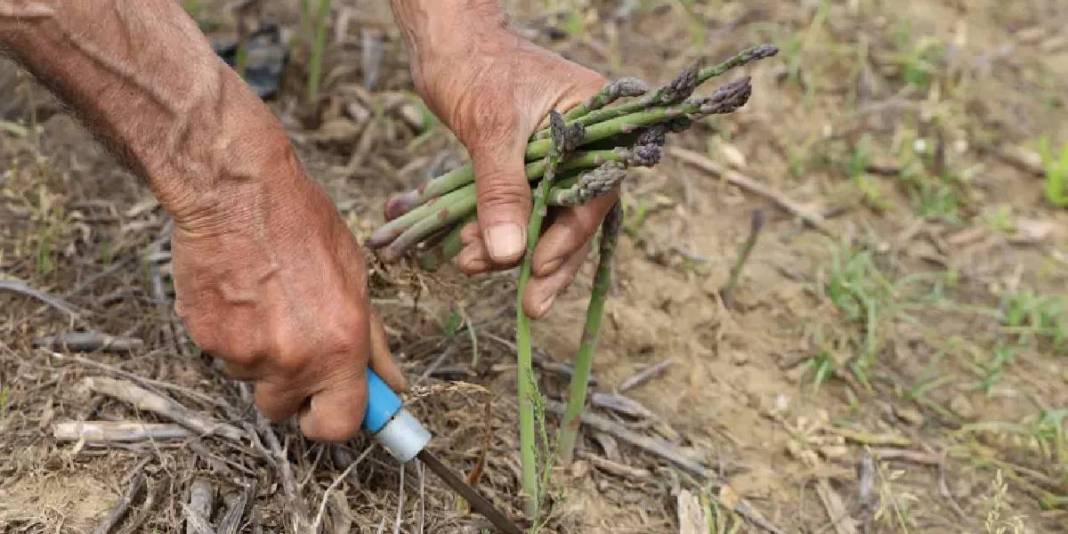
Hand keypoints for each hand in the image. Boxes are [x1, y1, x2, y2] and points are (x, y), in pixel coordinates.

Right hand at [170, 145, 405, 441]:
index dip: (332, 422)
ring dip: (259, 354)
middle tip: (293, 342)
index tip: (328, 410)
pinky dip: (230, 333)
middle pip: (284, 410)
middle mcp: (294, 358)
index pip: (338, 426)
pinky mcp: (205, 338)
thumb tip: (394, 383)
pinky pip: (221, 354)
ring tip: (265, 299)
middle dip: (290, 388)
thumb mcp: (356, 279)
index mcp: (341, 346)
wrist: (236, 191)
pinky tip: (240, 292)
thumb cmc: (302, 224)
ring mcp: (244, 352)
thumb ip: (373, 341)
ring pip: (251, 378)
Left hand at [407, 20, 614, 318]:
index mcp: (598, 121)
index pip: (594, 192)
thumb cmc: (475, 67)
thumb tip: (510, 255)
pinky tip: (469, 249)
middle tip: (530, 305)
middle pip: (575, 215)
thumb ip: (502, 192)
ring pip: (544, 218)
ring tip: (471, 263)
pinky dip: (496, 231)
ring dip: (511, 248)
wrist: (444, 43)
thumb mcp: (490, 130)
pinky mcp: (528, 166)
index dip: (568, 236)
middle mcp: (586, 142)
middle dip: (547, 261)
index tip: (537, 269)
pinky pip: (520, 209)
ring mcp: (557, 156)